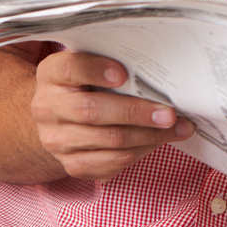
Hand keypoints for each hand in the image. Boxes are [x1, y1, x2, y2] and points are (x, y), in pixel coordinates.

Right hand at [30, 50, 193, 181]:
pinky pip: (113, 162)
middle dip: (136, 112)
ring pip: (109, 141)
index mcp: (52, 75)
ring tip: (178, 127)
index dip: (96, 70)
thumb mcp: (90, 65)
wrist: (61, 118)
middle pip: (92, 111)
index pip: (71, 68)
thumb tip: (157, 67)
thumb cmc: (87, 84)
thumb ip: (113, 61)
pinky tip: (160, 140)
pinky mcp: (74, 165)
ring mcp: (58, 141)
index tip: (123, 73)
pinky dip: (142, 150)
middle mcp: (47, 109)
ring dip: (149, 135)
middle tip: (169, 113)